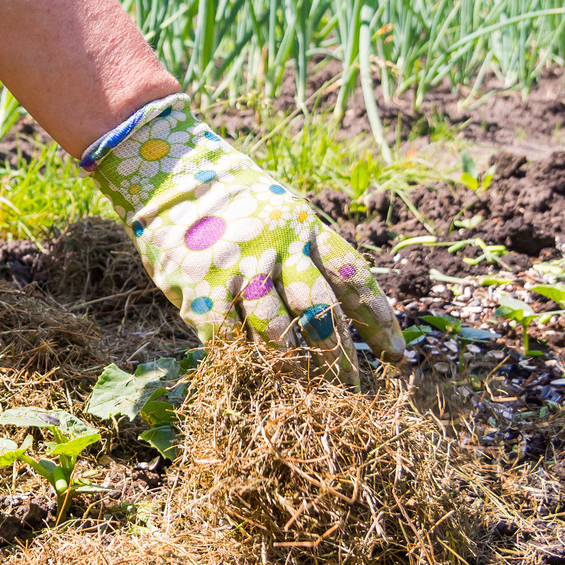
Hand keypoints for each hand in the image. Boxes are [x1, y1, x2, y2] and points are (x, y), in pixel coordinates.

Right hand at [85, 95, 403, 381]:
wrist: (167, 171)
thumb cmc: (232, 198)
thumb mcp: (282, 210)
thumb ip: (306, 253)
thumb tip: (335, 312)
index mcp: (305, 226)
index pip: (353, 278)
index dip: (379, 322)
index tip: (397, 356)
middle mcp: (277, 246)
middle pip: (320, 312)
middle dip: (339, 357)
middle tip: (351, 387)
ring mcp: (237, 267)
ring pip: (277, 332)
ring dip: (294, 368)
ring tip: (307, 393)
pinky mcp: (200, 288)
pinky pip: (229, 339)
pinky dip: (243, 361)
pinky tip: (254, 379)